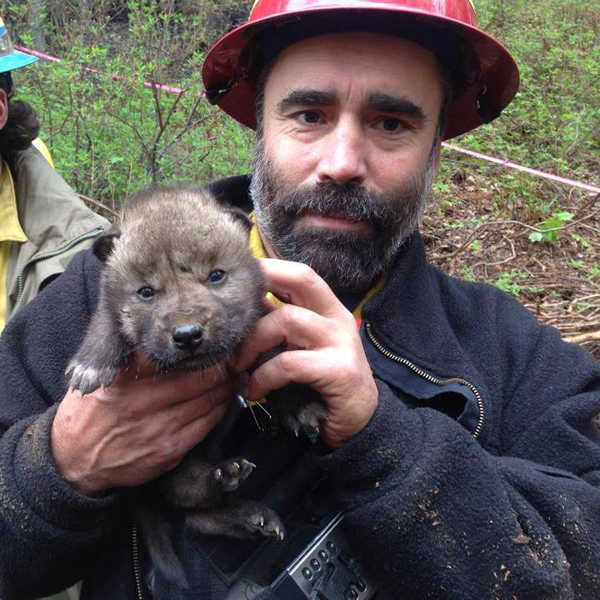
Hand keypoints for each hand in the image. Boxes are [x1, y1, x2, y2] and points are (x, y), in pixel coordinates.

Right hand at [51, 353, 232, 495]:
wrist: (74, 460)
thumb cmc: (92, 411)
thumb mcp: (103, 375)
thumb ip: (133, 356)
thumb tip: (171, 337)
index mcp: (128, 378)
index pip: (177, 356)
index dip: (203, 349)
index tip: (217, 341)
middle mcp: (145, 402)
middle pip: (201, 378)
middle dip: (223, 367)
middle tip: (235, 358)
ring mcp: (159, 428)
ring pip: (209, 401)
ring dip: (227, 387)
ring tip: (234, 376)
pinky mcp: (170, 450)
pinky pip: (206, 425)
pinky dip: (220, 409)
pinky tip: (224, 399)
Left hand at [235, 259, 378, 448]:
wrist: (360, 423)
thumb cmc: (322, 384)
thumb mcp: (301, 348)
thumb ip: (279, 327)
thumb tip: (241, 310)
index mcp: (329, 309)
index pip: (300, 274)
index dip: (270, 268)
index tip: (238, 278)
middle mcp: (338, 319)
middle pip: (301, 279)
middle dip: (261, 285)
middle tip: (231, 311)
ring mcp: (341, 342)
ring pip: (287, 319)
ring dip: (252, 343)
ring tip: (238, 366)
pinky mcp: (339, 370)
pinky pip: (289, 363)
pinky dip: (264, 376)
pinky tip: (255, 390)